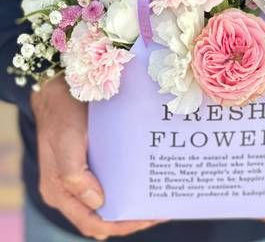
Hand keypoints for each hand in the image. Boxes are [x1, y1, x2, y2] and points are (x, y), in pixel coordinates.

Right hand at [32, 75, 161, 239]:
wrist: (56, 88)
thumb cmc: (62, 113)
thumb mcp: (66, 141)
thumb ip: (74, 175)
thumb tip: (98, 203)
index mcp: (60, 191)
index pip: (92, 222)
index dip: (121, 226)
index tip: (148, 218)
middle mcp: (69, 189)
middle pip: (102, 216)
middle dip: (130, 217)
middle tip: (158, 209)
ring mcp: (79, 175)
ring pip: (107, 200)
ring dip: (129, 202)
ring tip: (155, 196)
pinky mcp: (88, 161)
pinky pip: (107, 180)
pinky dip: (124, 184)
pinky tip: (142, 176)